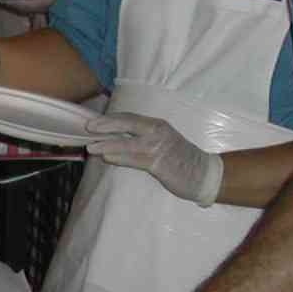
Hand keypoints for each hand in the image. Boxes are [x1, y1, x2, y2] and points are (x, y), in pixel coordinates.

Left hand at [85, 112, 222, 205]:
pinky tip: (108, 158)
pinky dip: (120, 158)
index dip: (110, 119)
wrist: (204, 174)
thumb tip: (113, 141)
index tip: (93, 121)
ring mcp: (159, 147)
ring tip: (91, 148)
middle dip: (106, 125)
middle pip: (127, 123)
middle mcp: (158, 131)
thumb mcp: (160, 143)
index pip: (129, 117)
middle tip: (88, 127)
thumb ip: (140, 140)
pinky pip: (135, 159)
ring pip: (128, 143)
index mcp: (157, 125)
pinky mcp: (160, 163)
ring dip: (108, 145)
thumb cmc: (180, 160)